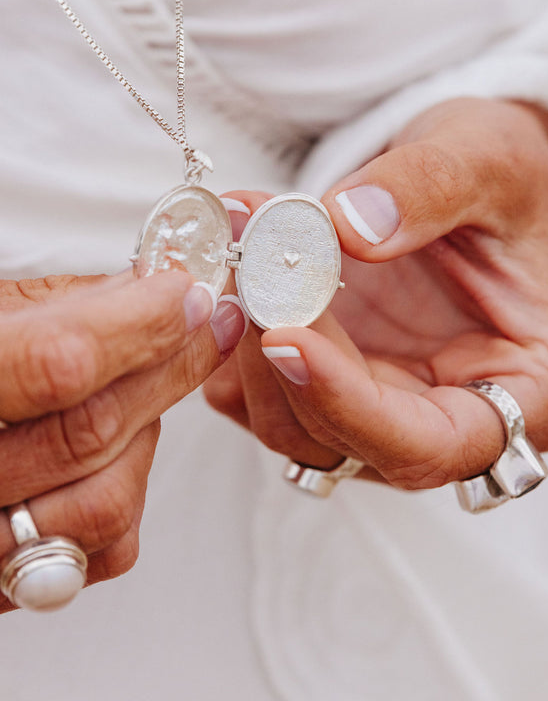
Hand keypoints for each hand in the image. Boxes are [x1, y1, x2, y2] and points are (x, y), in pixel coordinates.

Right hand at [0, 270, 244, 611]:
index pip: (58, 364)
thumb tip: (155, 290)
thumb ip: (63, 308)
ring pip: (108, 501)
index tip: (184, 296)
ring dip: (144, 435)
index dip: (139, 326)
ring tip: (136, 390)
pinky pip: (107, 548)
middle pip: (92, 431)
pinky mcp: (12, 582)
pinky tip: (113, 448)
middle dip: (168, 367)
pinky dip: (131, 490)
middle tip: (202, 325)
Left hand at [204, 97, 547, 490]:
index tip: (284, 334)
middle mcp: (458, 421)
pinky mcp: (336, 387)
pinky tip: (232, 270)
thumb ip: (427, 188)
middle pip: (347, 442)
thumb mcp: (487, 158)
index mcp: (535, 393)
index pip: (434, 444)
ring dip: (248, 349)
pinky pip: (264, 395)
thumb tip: (349, 228)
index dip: (348, 405)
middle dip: (283, 363)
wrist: (467, 173)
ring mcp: (389, 410)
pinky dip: (234, 342)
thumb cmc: (502, 173)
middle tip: (248, 265)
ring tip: (239, 250)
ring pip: (292, 427)